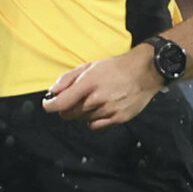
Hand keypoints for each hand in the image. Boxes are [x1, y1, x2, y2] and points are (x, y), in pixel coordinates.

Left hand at [44, 50, 162, 129]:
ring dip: (81, 113)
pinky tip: (99, 109)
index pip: (61, 102)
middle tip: (72, 100)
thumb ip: (68, 79)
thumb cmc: (116, 67)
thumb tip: (52, 91)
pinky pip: (96, 126)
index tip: (48, 105)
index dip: (50, 106)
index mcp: (88, 84)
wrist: (144, 72)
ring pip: (82, 120)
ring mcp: (108, 110)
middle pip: (70, 113)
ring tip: (92, 100)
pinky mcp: (118, 118)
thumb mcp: (89, 66)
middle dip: (66, 108)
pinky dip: (93, 120)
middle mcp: (97, 99)